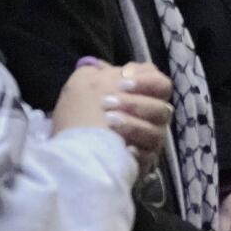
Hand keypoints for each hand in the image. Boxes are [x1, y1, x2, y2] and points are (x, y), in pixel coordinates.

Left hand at [54, 60, 172, 168]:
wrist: (68, 150)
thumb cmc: (77, 115)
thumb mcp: (81, 84)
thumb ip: (98, 71)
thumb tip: (111, 69)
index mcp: (141, 97)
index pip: (162, 84)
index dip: (148, 82)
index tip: (123, 83)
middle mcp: (151, 119)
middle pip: (162, 108)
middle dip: (135, 104)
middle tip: (107, 104)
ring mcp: (150, 141)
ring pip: (157, 132)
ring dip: (133, 125)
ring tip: (109, 122)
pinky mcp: (145, 162)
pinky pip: (150, 155)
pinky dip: (138, 150)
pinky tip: (123, 148)